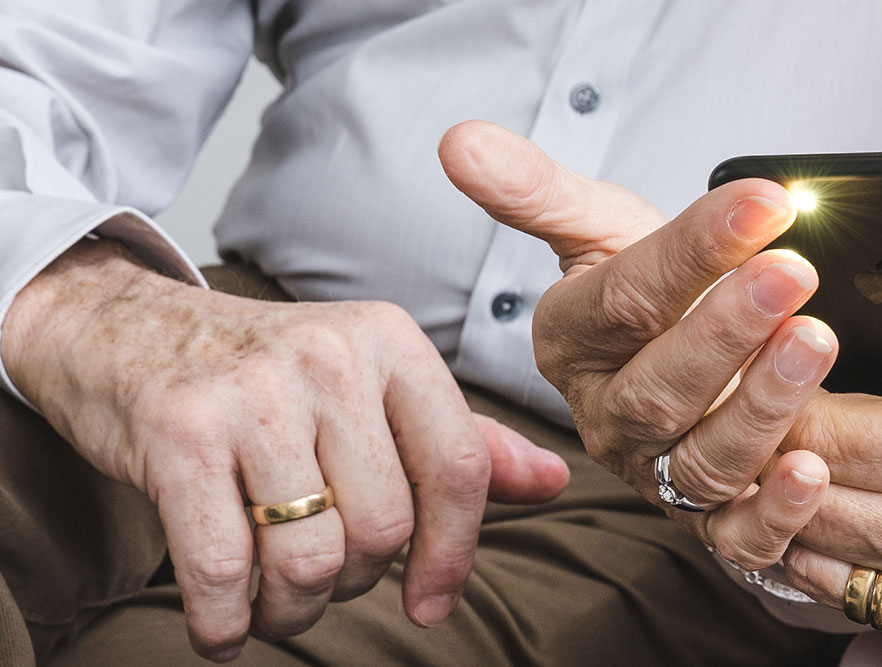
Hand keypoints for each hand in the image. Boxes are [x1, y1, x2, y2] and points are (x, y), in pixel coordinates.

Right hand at [0, 239, 568, 661]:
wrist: (123, 330)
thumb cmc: (262, 374)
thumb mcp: (370, 384)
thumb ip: (458, 437)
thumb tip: (553, 480)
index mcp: (391, 342)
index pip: (458, 467)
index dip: (454, 554)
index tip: (430, 604)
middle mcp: (330, 357)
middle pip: (385, 526)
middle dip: (360, 583)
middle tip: (326, 580)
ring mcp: (253, 391)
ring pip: (314, 557)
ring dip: (294, 609)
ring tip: (275, 600)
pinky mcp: (180, 430)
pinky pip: (224, 569)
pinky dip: (226, 623)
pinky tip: (224, 625)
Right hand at [440, 120, 837, 570]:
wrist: (680, 358)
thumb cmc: (642, 292)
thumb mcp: (597, 228)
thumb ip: (535, 188)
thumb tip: (458, 139)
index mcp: (570, 341)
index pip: (624, 297)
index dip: (693, 249)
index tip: (763, 201)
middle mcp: (606, 415)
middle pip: (655, 388)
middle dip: (724, 331)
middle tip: (790, 272)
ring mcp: (656, 471)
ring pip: (699, 458)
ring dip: (760, 406)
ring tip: (814, 341)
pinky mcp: (708, 518)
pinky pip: (735, 535)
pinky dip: (775, 513)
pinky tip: (812, 470)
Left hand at [779, 211, 881, 663]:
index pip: (838, 427)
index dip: (779, 398)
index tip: (752, 368)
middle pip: (809, 492)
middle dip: (760, 453)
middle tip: (730, 414)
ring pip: (817, 561)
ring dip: (778, 515)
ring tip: (753, 471)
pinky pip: (861, 617)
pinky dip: (827, 575)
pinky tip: (814, 535)